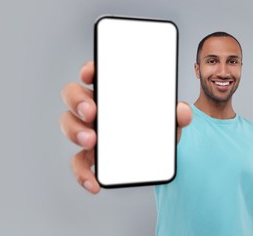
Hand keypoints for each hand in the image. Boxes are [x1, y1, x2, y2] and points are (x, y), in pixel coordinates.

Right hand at [59, 61, 191, 193]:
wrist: (158, 157)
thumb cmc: (157, 129)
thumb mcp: (170, 120)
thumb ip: (178, 114)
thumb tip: (183, 112)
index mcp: (114, 92)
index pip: (96, 73)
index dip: (89, 70)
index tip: (90, 74)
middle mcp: (97, 108)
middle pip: (73, 95)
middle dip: (77, 101)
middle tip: (91, 111)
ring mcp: (90, 131)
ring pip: (70, 125)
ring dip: (75, 132)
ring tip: (91, 141)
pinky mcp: (92, 156)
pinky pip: (79, 162)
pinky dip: (82, 173)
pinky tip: (94, 183)